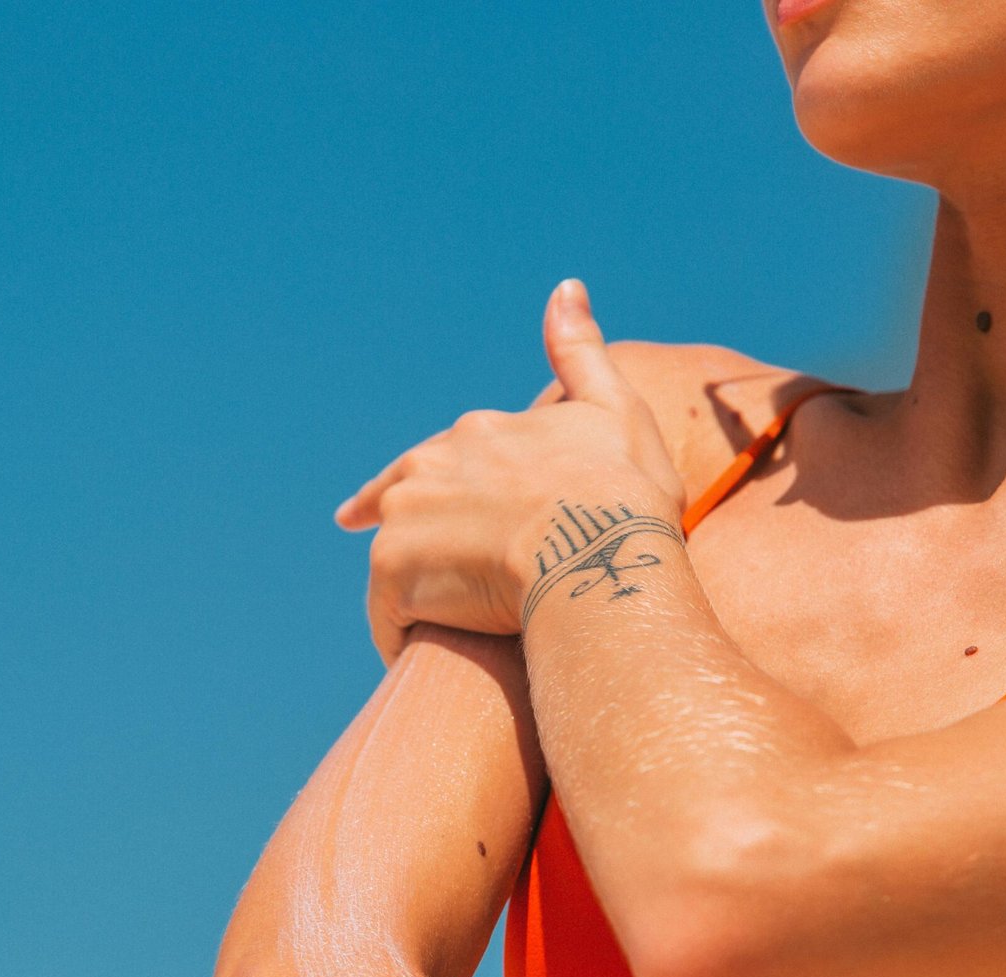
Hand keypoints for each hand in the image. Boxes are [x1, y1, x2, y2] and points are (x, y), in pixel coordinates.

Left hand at [335, 279, 684, 665]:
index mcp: (476, 433)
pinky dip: (402, 638)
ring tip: (442, 634)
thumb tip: (565, 287)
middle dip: (415, 541)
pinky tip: (425, 661)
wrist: (600, 550)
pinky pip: (389, 617)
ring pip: (397, 564)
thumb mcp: (613, 407)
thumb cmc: (623, 491)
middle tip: (433, 584)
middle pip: (406, 510)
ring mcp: (405, 518)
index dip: (422, 488)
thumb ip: (580, 351)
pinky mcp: (393, 573)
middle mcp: (429, 466)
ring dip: (415, 594)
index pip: (434, 462)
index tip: (381, 510)